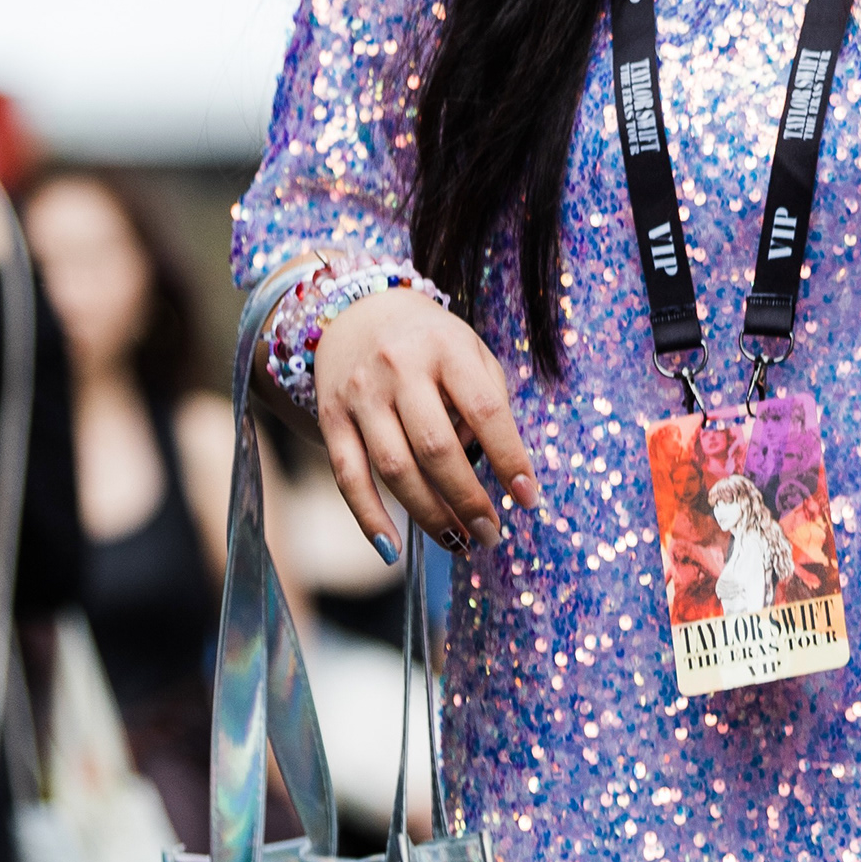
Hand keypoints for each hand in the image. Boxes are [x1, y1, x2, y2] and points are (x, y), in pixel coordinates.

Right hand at [300, 282, 539, 558]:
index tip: (529, 499)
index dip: (511, 459)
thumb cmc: (430, 342)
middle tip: (490, 534)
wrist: (354, 309)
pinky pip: (348, 476)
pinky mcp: (331, 418)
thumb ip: (489, 400)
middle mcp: (399, 368)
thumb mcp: (470, 351)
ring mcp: (361, 394)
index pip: (485, 410)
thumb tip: (495, 467)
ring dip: (429, 515)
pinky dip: (368, 518)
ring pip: (394, 468)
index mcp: (446, 347)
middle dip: (468, 500)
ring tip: (458, 542)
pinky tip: (392, 551)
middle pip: (436, 448)